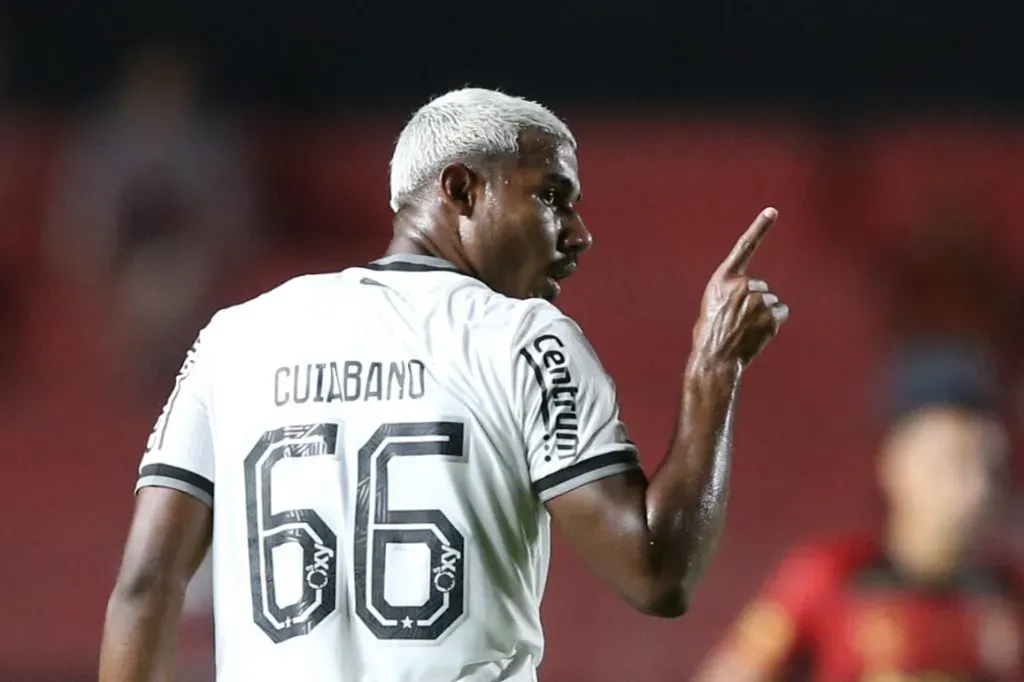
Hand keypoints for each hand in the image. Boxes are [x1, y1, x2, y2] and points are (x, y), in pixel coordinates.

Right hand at [692, 207, 788, 368]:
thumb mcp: (712, 305)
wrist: (714, 359)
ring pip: (772, 301)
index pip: (744, 247)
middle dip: (755, 301)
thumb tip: (752, 295)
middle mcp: (743, 283)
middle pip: (761, 286)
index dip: (759, 227)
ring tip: (745, 330)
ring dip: (763, 315)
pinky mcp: (771, 314)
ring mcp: (759, 299)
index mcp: (723, 279)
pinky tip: (758, 333)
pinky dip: (773, 323)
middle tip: (738, 321)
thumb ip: (731, 293)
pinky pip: (781, 313)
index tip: (773, 210)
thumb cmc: (709, 335)